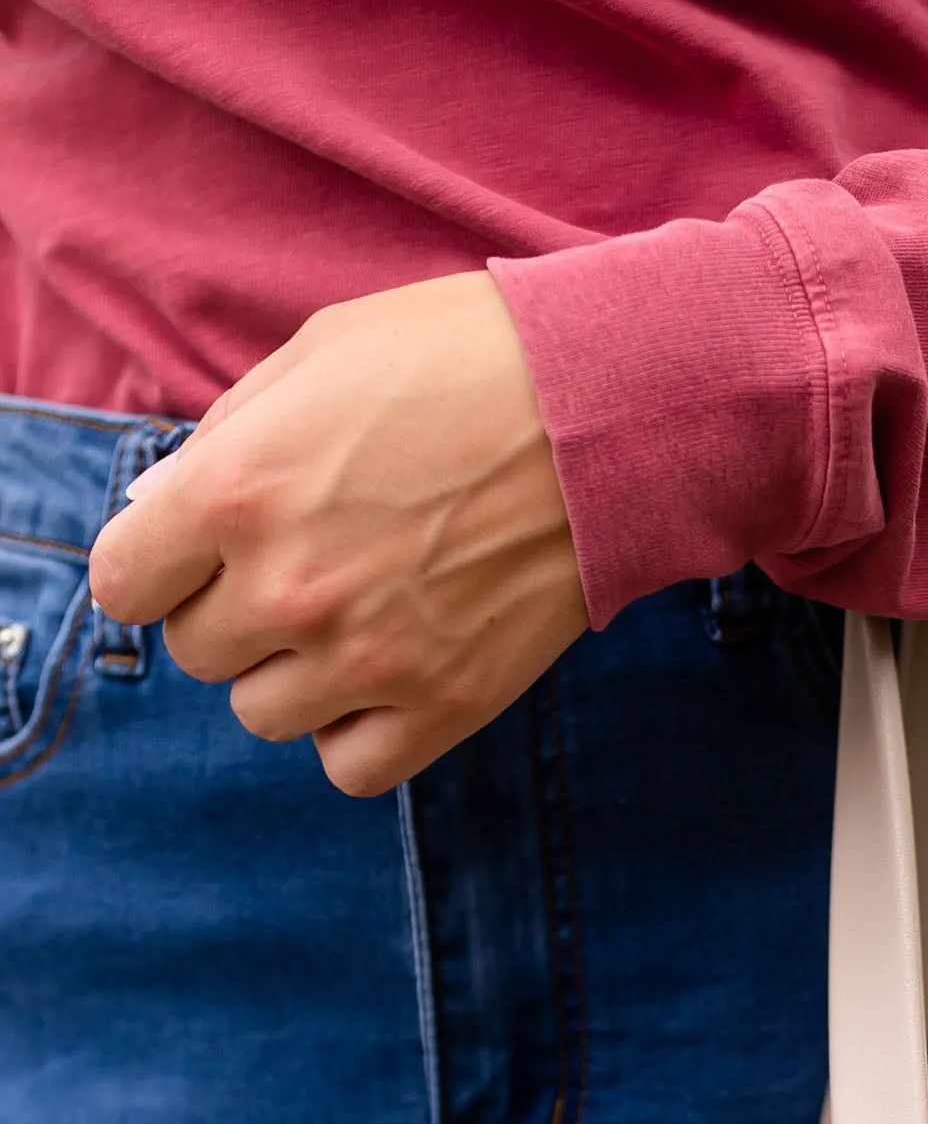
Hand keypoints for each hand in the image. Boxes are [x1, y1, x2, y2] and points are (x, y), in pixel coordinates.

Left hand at [87, 273, 589, 797]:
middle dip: (234, 608)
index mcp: (236, 490)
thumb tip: (166, 508)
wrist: (607, 405)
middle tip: (303, 562)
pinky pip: (350, 765)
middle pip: (199, 651)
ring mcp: (368, 658)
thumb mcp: (315, 357)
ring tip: (354, 614)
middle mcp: (288, 588)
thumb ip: (225, 441)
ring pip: (264, 713)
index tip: (197, 551)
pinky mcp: (445, 704)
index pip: (125, 583)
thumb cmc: (460, 358)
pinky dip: (355, 730)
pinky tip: (386, 673)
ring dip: (293, 672)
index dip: (157, 564)